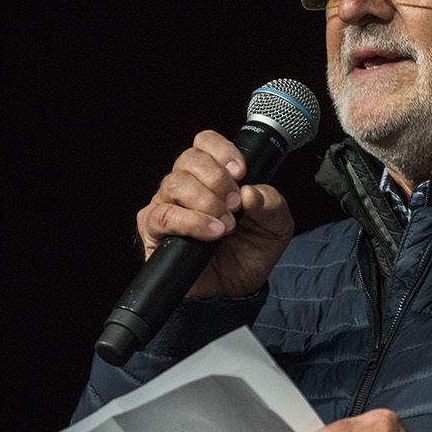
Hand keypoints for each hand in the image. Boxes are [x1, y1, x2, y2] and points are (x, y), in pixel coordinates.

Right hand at [135, 129, 293, 296]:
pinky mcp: (154, 230)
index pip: (205, 142)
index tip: (241, 172)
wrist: (237, 289)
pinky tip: (213, 232)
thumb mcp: (277, 225)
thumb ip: (272, 203)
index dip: (222, 151)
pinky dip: (191, 221)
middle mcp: (187, 186)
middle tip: (237, 205)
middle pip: (189, 159)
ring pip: (174, 183)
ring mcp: (167, 205)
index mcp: (214, 176)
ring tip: (227, 225)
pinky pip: (163, 215)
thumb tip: (251, 191)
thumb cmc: (251, 251)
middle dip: (218, 180)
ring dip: (207, 201)